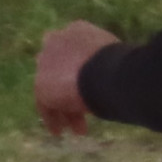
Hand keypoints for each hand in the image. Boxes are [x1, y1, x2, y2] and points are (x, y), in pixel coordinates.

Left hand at [34, 21, 117, 137]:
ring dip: (65, 109)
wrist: (104, 72)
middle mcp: (56, 41)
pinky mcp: (41, 83)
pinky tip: (60, 131)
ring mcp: (46, 62)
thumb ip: (104, 63)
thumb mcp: (115, 57)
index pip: (73, 52)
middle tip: (82, 109)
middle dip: (68, 90)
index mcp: (77, 30)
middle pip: (59, 70)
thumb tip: (114, 76)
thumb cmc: (121, 63)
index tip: (88, 88)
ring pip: (54, 89)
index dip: (81, 72)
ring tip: (78, 129)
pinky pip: (45, 104)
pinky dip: (52, 118)